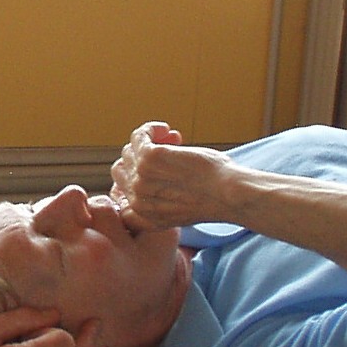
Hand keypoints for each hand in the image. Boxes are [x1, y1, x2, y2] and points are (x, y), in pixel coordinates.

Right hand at [110, 121, 228, 230]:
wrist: (228, 196)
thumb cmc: (212, 199)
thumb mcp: (177, 210)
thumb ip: (155, 198)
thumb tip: (142, 166)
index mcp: (140, 217)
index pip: (118, 191)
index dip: (134, 175)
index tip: (155, 169)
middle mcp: (135, 201)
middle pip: (121, 168)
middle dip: (141, 158)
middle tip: (168, 152)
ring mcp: (140, 179)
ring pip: (129, 151)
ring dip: (150, 142)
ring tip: (174, 142)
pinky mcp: (149, 159)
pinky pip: (139, 136)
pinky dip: (152, 129)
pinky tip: (169, 132)